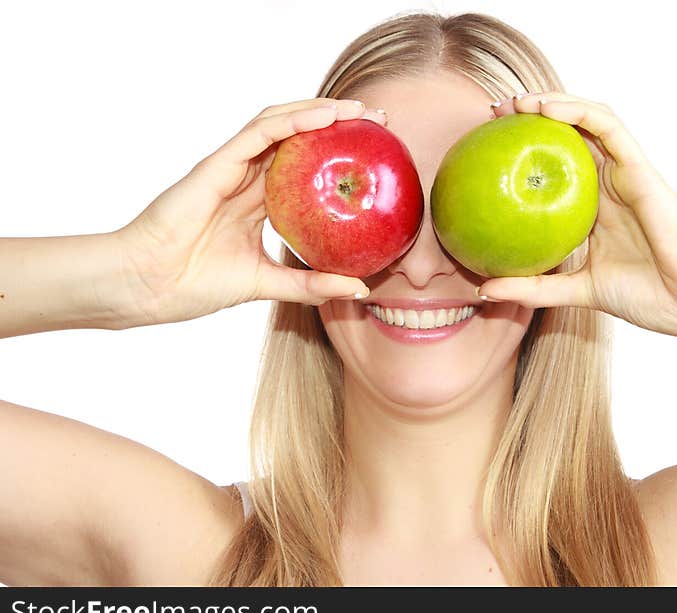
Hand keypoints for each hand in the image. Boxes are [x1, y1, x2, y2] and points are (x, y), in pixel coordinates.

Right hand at [113, 98, 381, 325]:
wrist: (148, 286)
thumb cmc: (195, 284)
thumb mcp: (268, 283)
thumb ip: (311, 283)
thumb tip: (360, 289)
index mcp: (257, 203)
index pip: (304, 170)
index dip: (338, 158)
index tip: (377, 158)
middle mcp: (247, 178)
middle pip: (298, 139)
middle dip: (338, 124)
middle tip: (378, 123)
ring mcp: (232, 167)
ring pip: (281, 125)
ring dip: (320, 112)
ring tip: (358, 110)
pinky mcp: (218, 163)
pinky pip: (259, 133)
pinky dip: (292, 121)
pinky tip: (323, 117)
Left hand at [479, 92, 676, 341]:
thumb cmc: (650, 296)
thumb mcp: (579, 291)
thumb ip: (536, 288)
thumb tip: (486, 289)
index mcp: (594, 209)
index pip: (555, 169)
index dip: (523, 153)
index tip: (485, 151)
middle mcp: (608, 185)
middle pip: (568, 138)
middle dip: (530, 118)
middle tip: (493, 115)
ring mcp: (624, 173)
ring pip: (587, 121)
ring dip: (550, 103)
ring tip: (514, 102)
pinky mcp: (639, 167)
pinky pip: (608, 127)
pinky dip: (578, 111)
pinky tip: (545, 109)